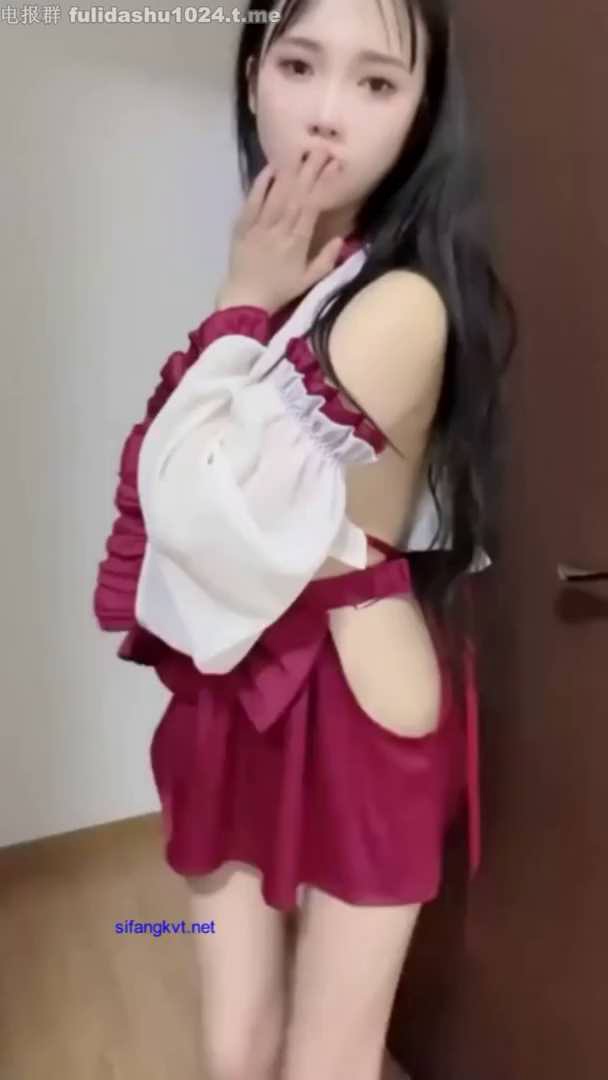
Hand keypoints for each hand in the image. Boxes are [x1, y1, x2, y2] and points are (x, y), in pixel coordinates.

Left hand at [216, 146, 344, 314]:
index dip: (323, 183)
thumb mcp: (308, 281)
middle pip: (296, 193)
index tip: (334, 165)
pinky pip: (253, 201)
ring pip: (276, 193)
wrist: (244, 299)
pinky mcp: (243, 226)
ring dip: (289, 171)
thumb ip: (326, 260)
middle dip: (309, 169)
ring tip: (300, 152)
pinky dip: (261, 183)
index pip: (312, 206)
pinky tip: (270, 168)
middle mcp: (278, 229)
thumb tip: (341, 238)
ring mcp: (259, 226)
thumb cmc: (279, 291)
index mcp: (297, 242)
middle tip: (321, 148)